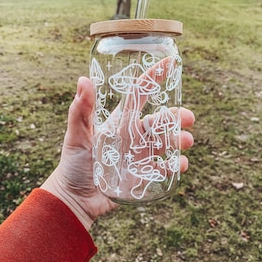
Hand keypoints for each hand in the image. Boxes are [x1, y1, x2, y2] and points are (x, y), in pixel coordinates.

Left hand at [41, 74, 194, 230]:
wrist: (76, 197)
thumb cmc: (73, 164)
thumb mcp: (76, 135)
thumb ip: (80, 111)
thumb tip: (83, 79)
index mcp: (119, 122)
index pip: (139, 95)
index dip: (153, 78)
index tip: (170, 64)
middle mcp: (133, 136)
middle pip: (159, 121)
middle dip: (175, 116)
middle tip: (188, 118)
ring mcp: (140, 155)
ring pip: (165, 143)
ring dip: (178, 140)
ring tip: (186, 141)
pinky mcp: (143, 174)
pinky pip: (163, 167)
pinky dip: (174, 165)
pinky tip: (179, 165)